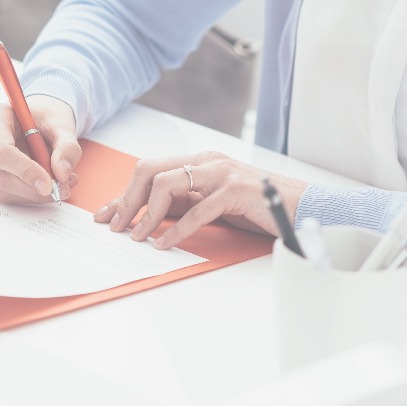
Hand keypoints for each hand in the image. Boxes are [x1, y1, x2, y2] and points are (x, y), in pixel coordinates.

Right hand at [0, 95, 80, 203]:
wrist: (35, 121)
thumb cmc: (45, 118)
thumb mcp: (62, 126)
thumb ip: (67, 147)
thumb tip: (62, 173)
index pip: (2, 151)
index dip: (25, 171)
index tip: (48, 184)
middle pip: (1, 175)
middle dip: (34, 188)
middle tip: (64, 188)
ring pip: (4, 189)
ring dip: (35, 193)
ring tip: (62, 182)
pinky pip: (6, 193)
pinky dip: (30, 194)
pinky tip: (47, 183)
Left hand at [92, 151, 307, 248]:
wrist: (302, 207)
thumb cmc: (256, 208)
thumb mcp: (211, 204)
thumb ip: (183, 205)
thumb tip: (145, 219)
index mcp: (198, 162)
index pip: (149, 171)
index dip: (124, 195)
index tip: (104, 216)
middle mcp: (207, 162)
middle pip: (150, 170)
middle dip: (128, 199)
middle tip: (116, 227)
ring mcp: (222, 173)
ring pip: (168, 184)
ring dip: (147, 213)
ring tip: (137, 236)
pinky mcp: (237, 191)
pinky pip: (197, 209)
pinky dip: (177, 229)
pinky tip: (164, 243)